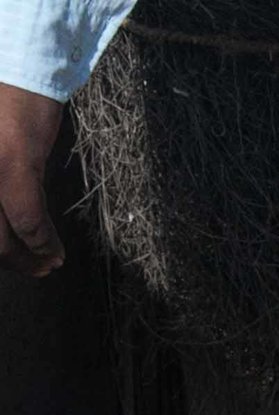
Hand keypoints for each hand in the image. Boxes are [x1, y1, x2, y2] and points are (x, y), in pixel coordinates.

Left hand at [0, 86, 62, 273]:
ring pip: (2, 238)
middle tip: (35, 269)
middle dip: (12, 262)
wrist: (15, 62)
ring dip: (29, 259)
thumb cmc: (0, 99)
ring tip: (47, 263)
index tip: (14, 260)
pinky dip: (44, 242)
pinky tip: (55, 252)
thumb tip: (4, 216)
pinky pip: (28, 219)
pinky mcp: (13, 163)